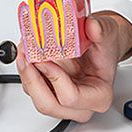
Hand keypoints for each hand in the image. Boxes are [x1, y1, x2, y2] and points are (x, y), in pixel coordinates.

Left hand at [16, 11, 131, 122]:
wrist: (100, 46)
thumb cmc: (104, 46)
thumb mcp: (108, 33)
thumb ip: (101, 30)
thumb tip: (92, 26)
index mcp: (99, 96)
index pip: (71, 97)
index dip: (54, 78)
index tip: (45, 60)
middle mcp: (80, 105)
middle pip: (47, 104)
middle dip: (32, 80)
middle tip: (26, 57)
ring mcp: (62, 101)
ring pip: (35, 96)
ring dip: (26, 73)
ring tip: (24, 50)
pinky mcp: (49, 92)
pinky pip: (31, 88)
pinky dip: (26, 70)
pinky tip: (26, 54)